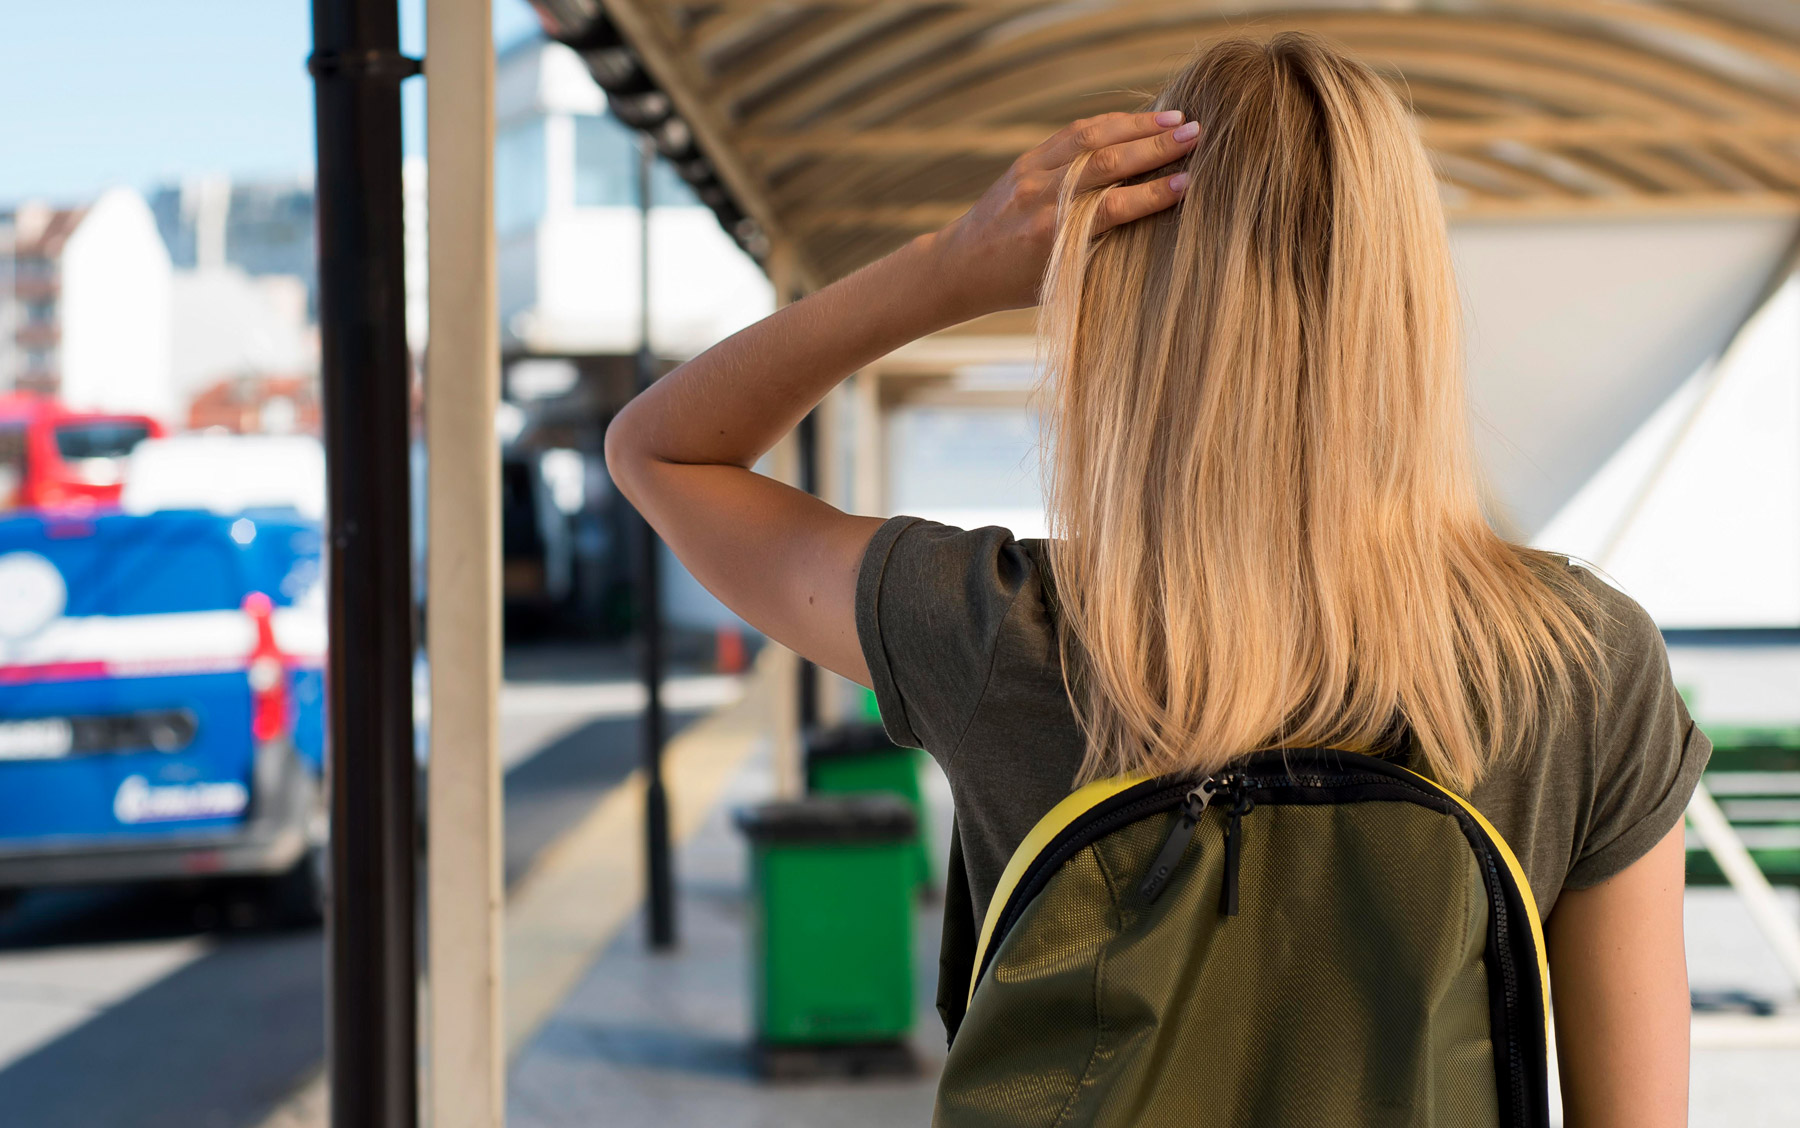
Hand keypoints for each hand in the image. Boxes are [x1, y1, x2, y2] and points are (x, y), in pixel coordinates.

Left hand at [927, 110, 1199, 314]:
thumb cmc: (1016, 285)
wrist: (960, 265)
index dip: (1153, 194)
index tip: (1190, 182)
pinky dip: (1108, 124)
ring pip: (1090, 139)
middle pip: (1107, 164)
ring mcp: (1032, 175)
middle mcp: (1042, 201)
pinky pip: (1072, 134)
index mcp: (1052, 238)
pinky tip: (1137, 119)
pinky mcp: (1026, 161)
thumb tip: (1152, 234)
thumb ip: (1097, 256)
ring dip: (1137, 125)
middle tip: (1197, 135)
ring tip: (1177, 119)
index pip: (1113, 207)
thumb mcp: (1058, 283)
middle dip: (1155, 147)